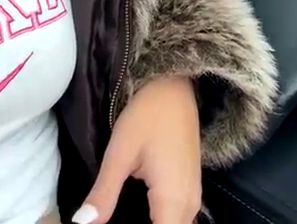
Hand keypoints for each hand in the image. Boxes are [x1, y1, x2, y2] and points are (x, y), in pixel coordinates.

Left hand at [72, 76, 201, 223]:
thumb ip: (103, 194)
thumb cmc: (147, 114)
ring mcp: (193, 198)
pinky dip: (158, 220)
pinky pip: (176, 218)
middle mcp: (190, 206)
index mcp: (174, 201)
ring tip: (119, 214)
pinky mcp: (189, 189)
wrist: (174, 85)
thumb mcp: (119, 153)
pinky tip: (133, 214)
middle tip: (109, 216)